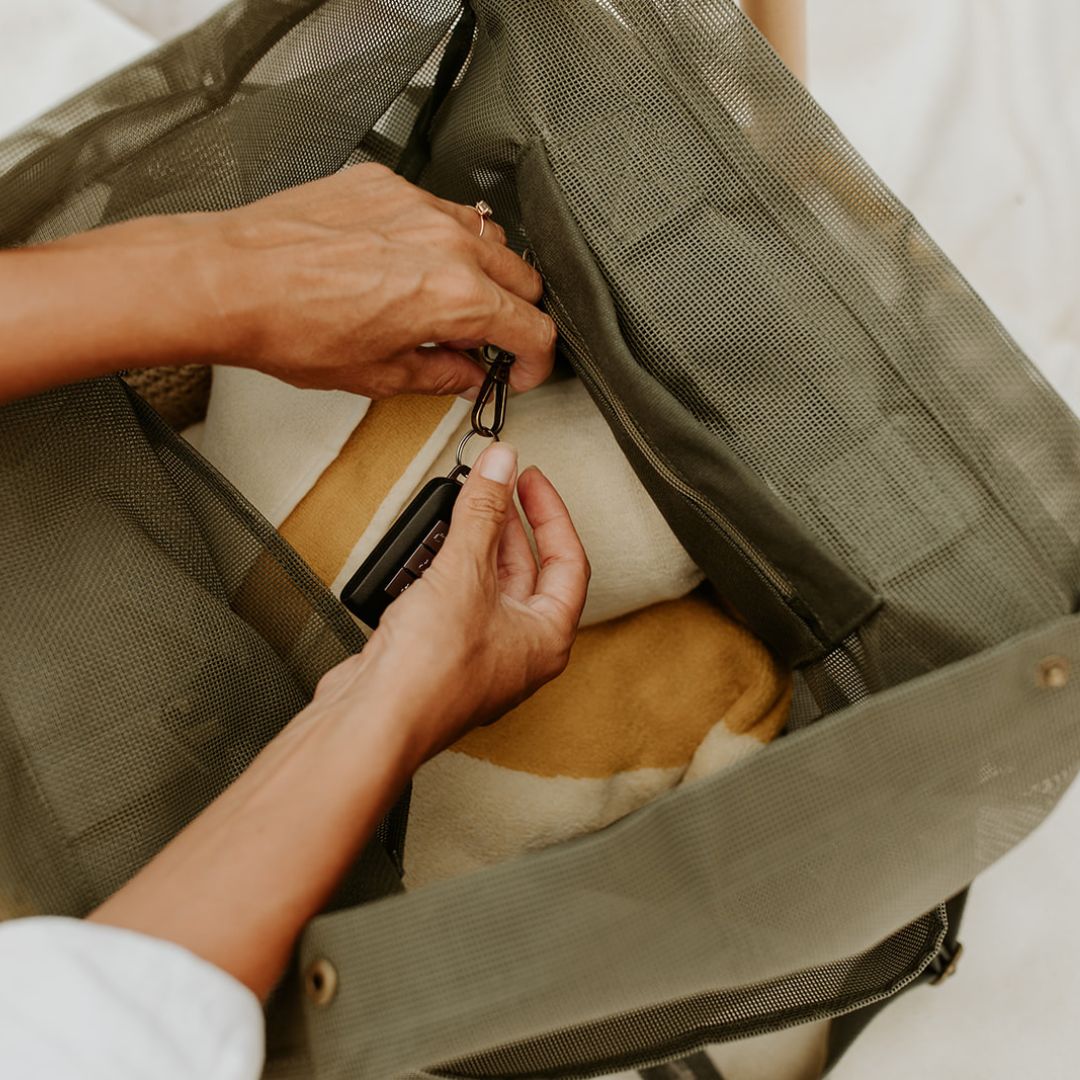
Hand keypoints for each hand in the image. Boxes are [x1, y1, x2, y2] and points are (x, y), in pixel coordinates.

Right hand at [87, 444, 585, 996]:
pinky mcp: (436, 656)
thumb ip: (483, 512)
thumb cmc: (431, 672)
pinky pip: (450, 600)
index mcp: (546, 637)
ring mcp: (475, 656)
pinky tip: (426, 550)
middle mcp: (517, 651)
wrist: (372, 720)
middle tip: (492, 484)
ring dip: (472, 544)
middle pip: (525, 572)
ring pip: (483, 585)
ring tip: (460, 507)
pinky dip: (442, 570)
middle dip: (507, 524)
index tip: (530, 479)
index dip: (551, 513)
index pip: (568, 562)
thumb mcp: (463, 573)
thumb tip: (502, 464)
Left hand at [192, 163, 553, 396]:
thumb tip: (466, 375)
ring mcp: (417, 205)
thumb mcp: (377, 375)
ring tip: (450, 300)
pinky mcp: (386, 184)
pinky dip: (440, 240)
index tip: (520, 370)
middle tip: (489, 342)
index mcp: (454, 295)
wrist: (231, 279)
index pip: (533, 328)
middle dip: (516, 317)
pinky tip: (408, 263)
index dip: (535, 362)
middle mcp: (446, 241)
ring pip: (489, 236)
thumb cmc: (290, 326)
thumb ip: (440, 374)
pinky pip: (438, 209)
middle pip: (524, 278)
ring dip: (486, 274)